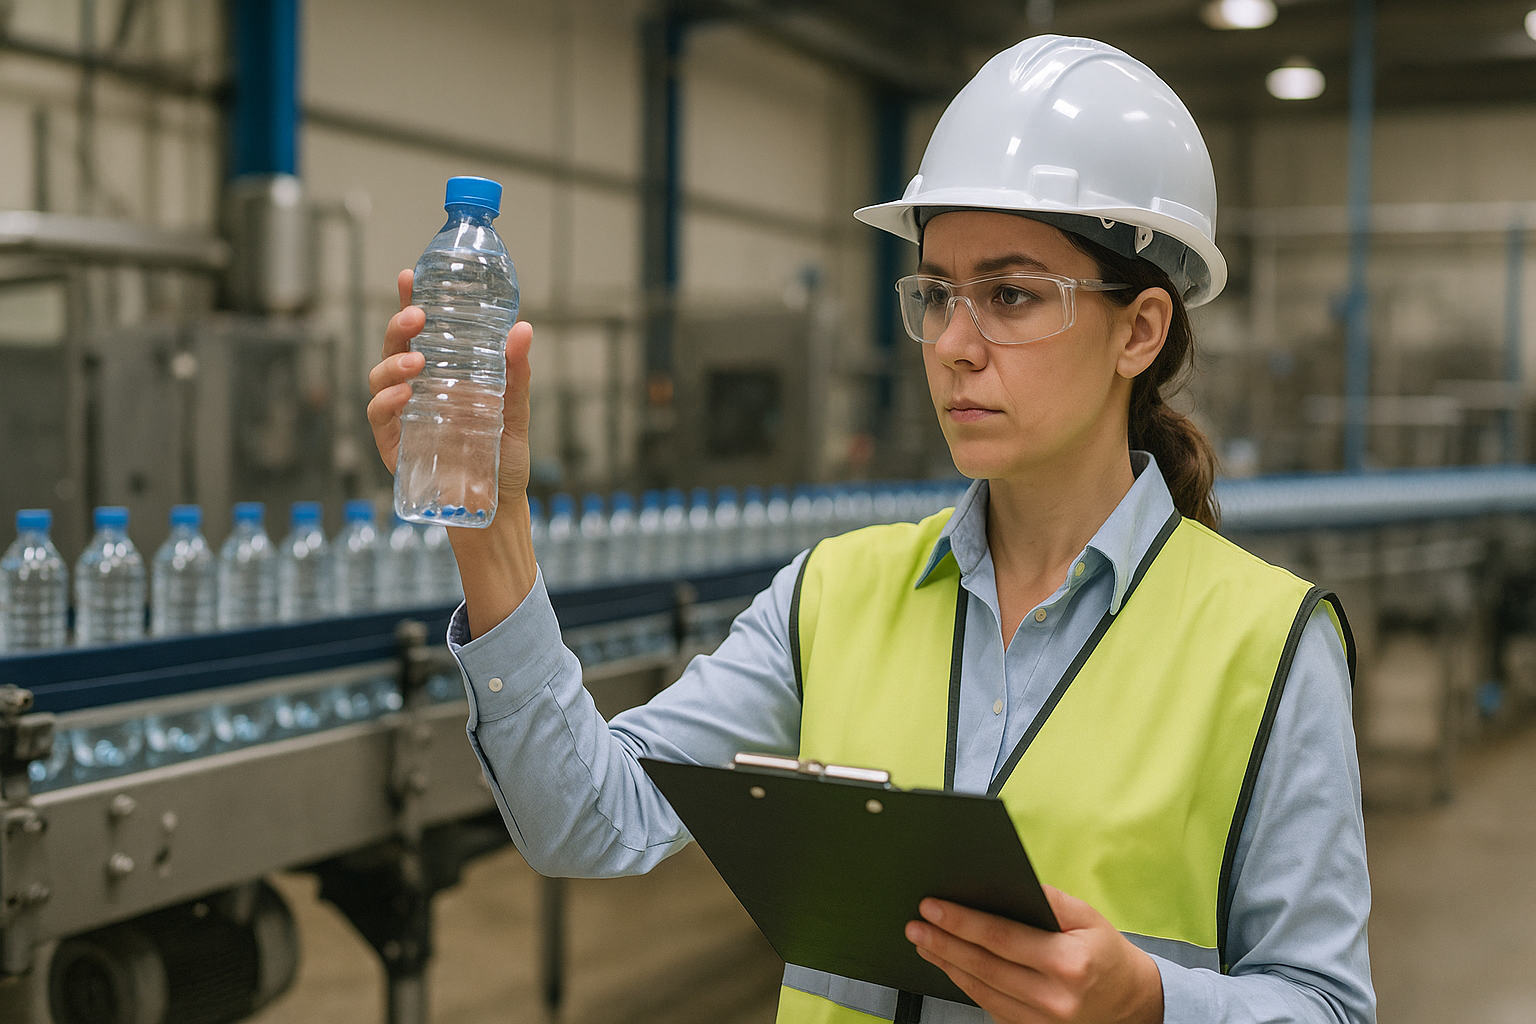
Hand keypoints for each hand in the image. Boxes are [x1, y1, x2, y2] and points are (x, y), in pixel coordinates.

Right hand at [365, 268, 538, 637]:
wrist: (497, 510)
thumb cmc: (504, 462)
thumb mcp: (516, 413)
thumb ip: (517, 374)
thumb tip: (524, 328)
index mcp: (444, 377)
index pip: (421, 333)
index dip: (410, 302)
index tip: (409, 274)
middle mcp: (417, 391)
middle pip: (396, 347)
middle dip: (399, 325)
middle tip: (418, 315)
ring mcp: (402, 417)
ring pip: (379, 377)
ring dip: (392, 363)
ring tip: (417, 362)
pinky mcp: (393, 445)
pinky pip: (378, 417)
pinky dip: (385, 401)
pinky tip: (403, 393)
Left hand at [905, 887, 1162, 1023]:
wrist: (1131, 1004)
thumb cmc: (1106, 954)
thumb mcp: (1088, 917)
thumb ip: (1050, 899)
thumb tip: (1010, 881)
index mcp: (1068, 962)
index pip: (1002, 938)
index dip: (963, 922)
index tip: (933, 907)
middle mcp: (1053, 997)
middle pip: (984, 966)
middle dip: (944, 942)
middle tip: (916, 925)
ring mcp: (1041, 1021)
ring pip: (981, 990)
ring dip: (947, 964)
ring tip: (924, 942)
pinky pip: (990, 1006)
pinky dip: (965, 985)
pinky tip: (949, 966)